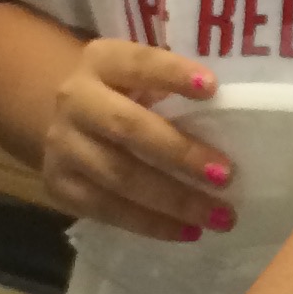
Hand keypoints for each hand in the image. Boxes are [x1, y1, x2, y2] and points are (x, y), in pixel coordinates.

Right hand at [38, 43, 233, 242]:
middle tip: (225, 175)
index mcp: (101, 62)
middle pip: (126, 127)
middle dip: (179, 152)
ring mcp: (62, 146)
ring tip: (219, 216)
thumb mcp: (138, 77)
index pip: (138, 64)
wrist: (62, 118)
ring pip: (119, 176)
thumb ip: (171, 87)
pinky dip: (151, 224)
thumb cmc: (123, 95)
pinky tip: (188, 231)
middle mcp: (75, 100)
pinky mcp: (60, 186)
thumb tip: (233, 114)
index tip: (212, 88)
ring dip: (174, 200)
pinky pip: (107, 210)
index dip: (172, 74)